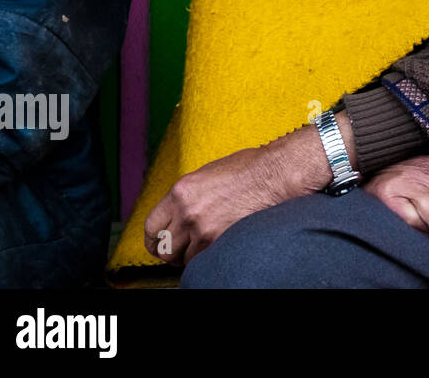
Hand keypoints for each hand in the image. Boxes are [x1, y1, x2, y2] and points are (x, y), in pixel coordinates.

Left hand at [144, 127, 323, 265]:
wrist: (277, 174)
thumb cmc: (251, 169)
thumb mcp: (208, 174)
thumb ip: (188, 195)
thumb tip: (178, 212)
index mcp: (181, 191)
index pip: (151, 226)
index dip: (154, 239)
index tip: (159, 242)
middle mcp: (188, 212)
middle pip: (164, 248)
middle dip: (172, 252)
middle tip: (181, 250)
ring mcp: (204, 228)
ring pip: (184, 258)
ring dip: (192, 255)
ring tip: (205, 245)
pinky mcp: (221, 240)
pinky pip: (205, 259)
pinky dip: (209, 257)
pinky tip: (218, 245)